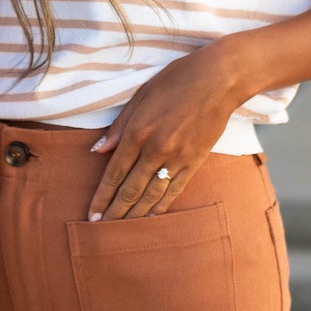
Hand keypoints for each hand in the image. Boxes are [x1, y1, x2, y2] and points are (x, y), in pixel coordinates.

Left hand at [86, 37, 253, 221]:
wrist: (219, 79)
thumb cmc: (177, 80)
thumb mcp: (141, 95)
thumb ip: (119, 126)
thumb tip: (97, 150)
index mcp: (138, 131)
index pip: (114, 172)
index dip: (101, 196)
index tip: (91, 214)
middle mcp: (156, 149)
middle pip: (130, 190)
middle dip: (114, 212)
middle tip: (100, 230)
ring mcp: (177, 158)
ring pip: (152, 195)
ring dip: (135, 215)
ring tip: (121, 231)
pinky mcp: (195, 161)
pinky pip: (175, 190)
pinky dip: (161, 206)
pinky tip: (151, 218)